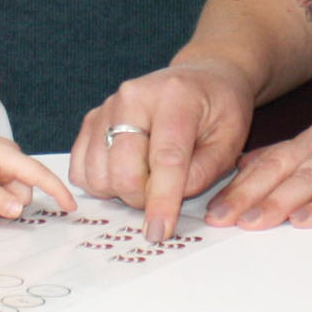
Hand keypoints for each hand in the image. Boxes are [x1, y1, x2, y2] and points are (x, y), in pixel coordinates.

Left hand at [0, 133, 76, 218]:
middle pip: (22, 190)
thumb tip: (19, 212)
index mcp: (8, 156)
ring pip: (12, 191)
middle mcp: (10, 155)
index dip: (57, 191)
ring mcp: (3, 160)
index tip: (71, 207)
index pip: (39, 175)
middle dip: (6, 201)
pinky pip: (2, 186)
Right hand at [72, 58, 256, 241]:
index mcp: (175, 97)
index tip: (160, 231)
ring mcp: (107, 107)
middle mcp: (133, 96)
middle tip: (163, 198)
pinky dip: (102, 184)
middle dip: (141, 199)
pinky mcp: (92, 121)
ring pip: (97, 173)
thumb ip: (202, 172)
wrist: (201, 79)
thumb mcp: (230, 140)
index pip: (165, 157)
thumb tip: (164, 204)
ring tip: (148, 180)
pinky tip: (127, 175)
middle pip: (123, 169)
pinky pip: (81, 169)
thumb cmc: (219, 110)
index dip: (162, 200)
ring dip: (121, 192)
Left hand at [205, 84, 311, 230]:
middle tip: (217, 219)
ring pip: (311, 177)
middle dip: (246, 194)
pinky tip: (308, 220)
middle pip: (282, 168)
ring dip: (277, 201)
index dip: (238, 183)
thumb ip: (308, 154)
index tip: (210, 206)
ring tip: (250, 222)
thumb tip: (261, 166)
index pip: (272, 159)